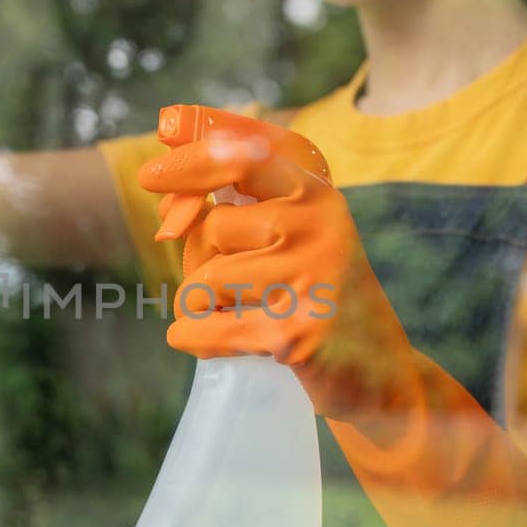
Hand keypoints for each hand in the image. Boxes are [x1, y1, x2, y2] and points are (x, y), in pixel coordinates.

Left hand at [139, 132, 416, 418]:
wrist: (378, 369)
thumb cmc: (313, 293)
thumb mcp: (290, 234)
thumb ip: (233, 205)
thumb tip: (167, 212)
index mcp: (317, 194)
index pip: (243, 157)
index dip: (191, 160)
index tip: (148, 174)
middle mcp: (319, 227)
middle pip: (210, 228)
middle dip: (197, 261)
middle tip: (231, 288)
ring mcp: (310, 278)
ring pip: (203, 282)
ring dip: (199, 306)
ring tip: (237, 315)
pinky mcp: (295, 332)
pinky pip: (203, 327)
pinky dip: (191, 338)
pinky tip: (211, 342)